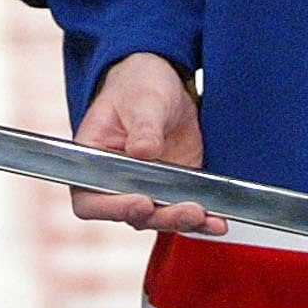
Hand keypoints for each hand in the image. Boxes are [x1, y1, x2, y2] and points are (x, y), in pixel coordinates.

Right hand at [69, 52, 225, 234]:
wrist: (165, 85)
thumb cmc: (138, 87)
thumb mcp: (141, 99)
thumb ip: (143, 126)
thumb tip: (144, 151)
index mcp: (94, 162)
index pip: (90, 200)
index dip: (112, 209)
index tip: (142, 202)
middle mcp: (116, 184)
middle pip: (131, 215)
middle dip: (161, 217)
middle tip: (187, 210)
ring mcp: (146, 189)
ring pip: (159, 219)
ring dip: (183, 222)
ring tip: (207, 218)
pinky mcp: (173, 190)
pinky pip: (183, 212)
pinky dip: (201, 221)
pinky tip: (217, 221)